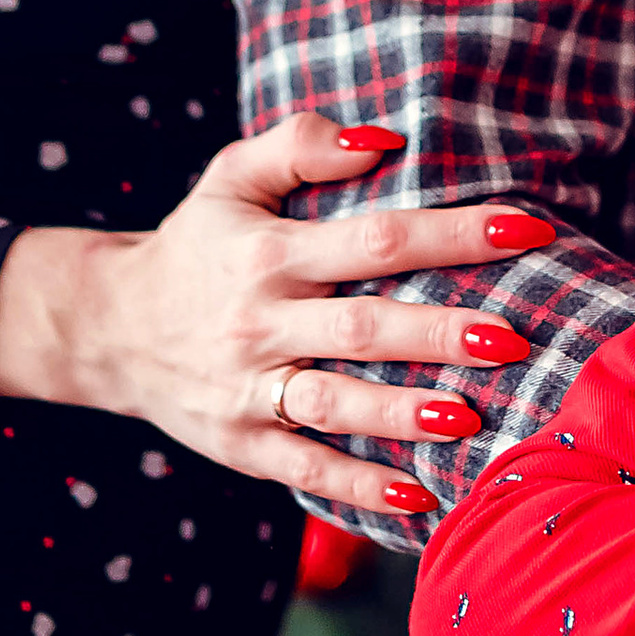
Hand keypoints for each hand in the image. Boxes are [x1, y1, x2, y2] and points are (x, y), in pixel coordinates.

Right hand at [0, 115, 553, 509]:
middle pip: (363, 327)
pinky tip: (416, 497)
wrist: (107, 325)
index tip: (527, 227)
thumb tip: (385, 138)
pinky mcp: (240, 443)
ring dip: (400, 414)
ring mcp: (249, 389)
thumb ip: (301, 143)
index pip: (376, 238)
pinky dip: (356, 487)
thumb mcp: (231, 177)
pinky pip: (302, 468)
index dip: (453, 232)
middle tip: (513, 339)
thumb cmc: (196, 244)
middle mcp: (262, 322)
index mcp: (270, 253)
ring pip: (333, 403)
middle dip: (440, 334)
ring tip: (468, 418)